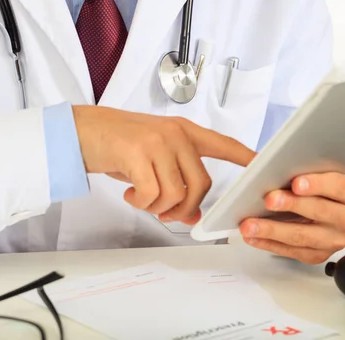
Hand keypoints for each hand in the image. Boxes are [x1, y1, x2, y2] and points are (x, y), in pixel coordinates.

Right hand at [73, 106, 254, 224]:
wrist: (82, 131)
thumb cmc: (118, 145)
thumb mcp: (153, 161)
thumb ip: (176, 181)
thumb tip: (192, 214)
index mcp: (184, 131)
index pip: (223, 144)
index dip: (245, 156)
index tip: (262, 166)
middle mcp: (176, 134)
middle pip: (201, 184)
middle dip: (185, 207)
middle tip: (166, 212)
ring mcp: (158, 141)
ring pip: (177, 193)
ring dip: (159, 207)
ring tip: (141, 198)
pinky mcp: (138, 152)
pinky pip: (153, 195)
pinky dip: (142, 203)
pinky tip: (131, 194)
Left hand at [239, 173, 344, 264]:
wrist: (325, 210)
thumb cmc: (317, 189)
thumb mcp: (317, 175)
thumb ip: (302, 172)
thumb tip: (272, 168)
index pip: (338, 187)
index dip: (317, 184)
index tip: (296, 182)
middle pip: (320, 211)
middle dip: (292, 205)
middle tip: (269, 200)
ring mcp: (334, 240)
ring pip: (302, 236)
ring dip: (272, 230)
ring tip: (249, 225)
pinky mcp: (318, 256)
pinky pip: (291, 251)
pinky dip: (269, 243)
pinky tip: (253, 237)